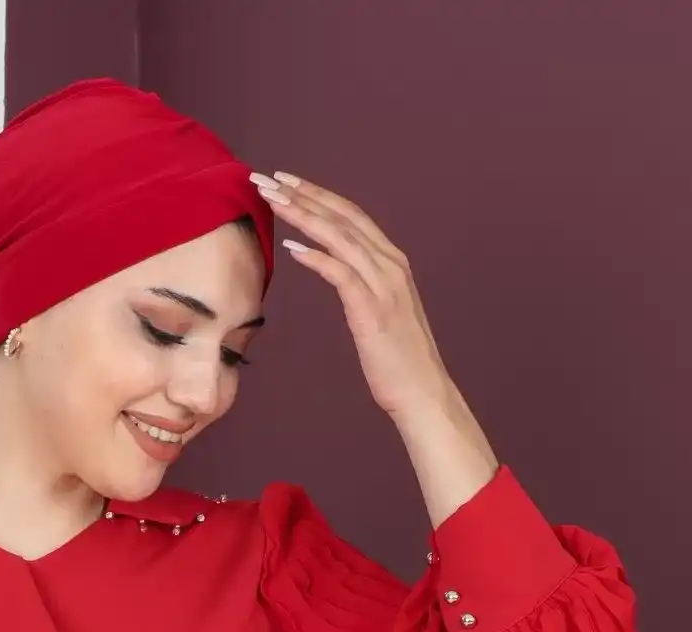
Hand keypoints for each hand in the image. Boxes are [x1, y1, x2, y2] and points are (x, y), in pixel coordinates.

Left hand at [251, 170, 450, 420]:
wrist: (422, 392)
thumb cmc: (399, 359)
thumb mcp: (381, 311)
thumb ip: (364, 285)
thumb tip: (339, 271)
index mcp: (392, 262)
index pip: (351, 216)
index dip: (318, 195)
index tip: (287, 181)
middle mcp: (390, 266)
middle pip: (343, 218)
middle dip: (304, 195)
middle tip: (269, 179)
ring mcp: (384, 286)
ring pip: (340, 238)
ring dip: (304, 216)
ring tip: (272, 201)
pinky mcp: (372, 311)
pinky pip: (341, 275)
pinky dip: (317, 258)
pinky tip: (292, 248)